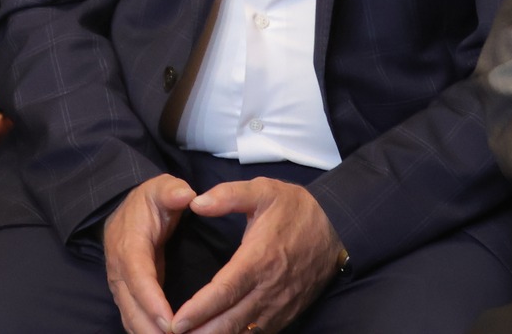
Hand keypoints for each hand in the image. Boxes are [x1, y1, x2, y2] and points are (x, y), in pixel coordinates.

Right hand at [104, 174, 197, 333]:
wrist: (124, 209)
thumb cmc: (149, 201)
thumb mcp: (160, 188)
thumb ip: (172, 191)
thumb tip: (186, 195)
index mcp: (129, 245)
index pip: (139, 277)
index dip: (152, 301)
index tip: (172, 322)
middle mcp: (119, 270)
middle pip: (131, 307)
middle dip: (151, 329)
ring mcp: (120, 285)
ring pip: (130, 318)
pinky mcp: (126, 295)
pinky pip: (133, 320)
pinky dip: (146, 333)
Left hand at [169, 178, 343, 333]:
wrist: (336, 229)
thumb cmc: (295, 209)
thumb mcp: (263, 191)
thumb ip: (228, 196)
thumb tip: (196, 202)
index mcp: (259, 259)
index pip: (225, 291)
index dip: (199, 309)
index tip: (176, 322)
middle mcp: (269, 288)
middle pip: (230, 320)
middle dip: (201, 333)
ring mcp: (279, 305)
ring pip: (243, 332)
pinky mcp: (286, 313)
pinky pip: (258, 333)